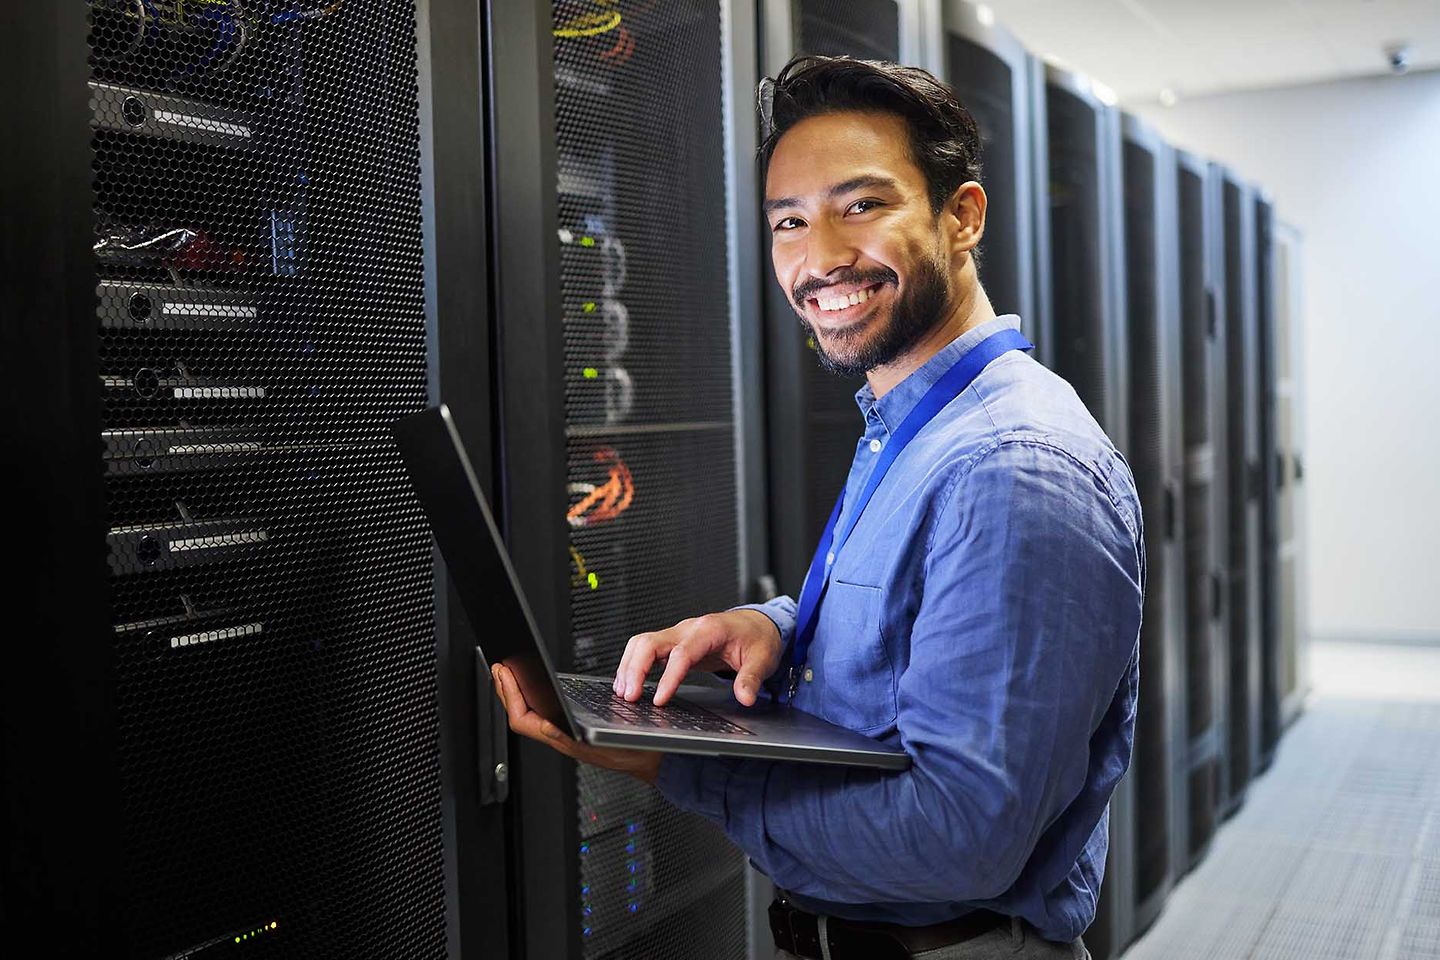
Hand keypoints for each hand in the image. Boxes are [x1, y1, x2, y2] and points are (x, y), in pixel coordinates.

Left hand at [491, 663, 663, 783]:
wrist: (651, 758)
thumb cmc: (634, 752)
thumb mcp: (607, 741)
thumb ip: (575, 738)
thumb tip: (547, 727)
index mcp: (563, 740)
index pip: (523, 720)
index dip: (511, 697)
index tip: (506, 675)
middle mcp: (559, 737)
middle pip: (521, 714)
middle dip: (506, 690)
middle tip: (499, 667)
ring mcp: (563, 733)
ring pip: (529, 713)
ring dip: (516, 692)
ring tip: (509, 673)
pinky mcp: (571, 728)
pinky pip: (542, 711)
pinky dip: (532, 696)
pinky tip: (533, 686)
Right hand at [614, 609, 782, 706]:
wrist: (755, 624)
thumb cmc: (757, 638)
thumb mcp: (762, 658)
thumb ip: (751, 678)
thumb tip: (745, 697)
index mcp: (709, 630)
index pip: (682, 653)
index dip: (668, 677)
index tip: (659, 699)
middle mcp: (688, 629)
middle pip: (650, 642)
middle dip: (635, 669)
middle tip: (629, 696)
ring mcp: (678, 634)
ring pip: (642, 643)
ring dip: (629, 666)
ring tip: (623, 692)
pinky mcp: (673, 642)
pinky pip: (646, 648)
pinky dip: (633, 664)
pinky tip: (628, 682)